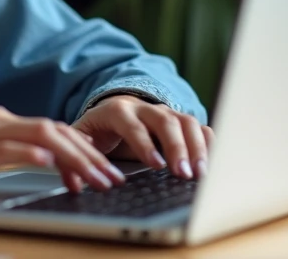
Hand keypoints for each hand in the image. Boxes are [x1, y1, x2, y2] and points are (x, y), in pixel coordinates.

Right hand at [0, 105, 126, 197]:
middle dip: (89, 153)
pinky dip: (33, 155)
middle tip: (114, 176)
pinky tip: (52, 166)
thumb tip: (34, 159)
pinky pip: (6, 149)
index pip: (48, 129)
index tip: (103, 169)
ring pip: (39, 138)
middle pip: (52, 130)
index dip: (81, 148)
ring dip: (74, 157)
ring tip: (96, 178)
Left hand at [70, 95, 213, 179]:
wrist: (114, 110)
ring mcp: (166, 112)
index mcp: (117, 110)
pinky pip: (200, 128)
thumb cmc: (99, 129)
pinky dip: (210, 144)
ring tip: (201, 173)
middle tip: (183, 173)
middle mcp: (145, 108)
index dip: (144, 143)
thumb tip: (73, 178)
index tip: (156, 164)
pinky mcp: (181, 122)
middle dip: (176, 147)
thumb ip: (76, 153)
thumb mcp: (82, 136)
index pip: (132, 124)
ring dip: (196, 147)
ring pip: (186, 122)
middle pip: (165, 121)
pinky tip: (214, 164)